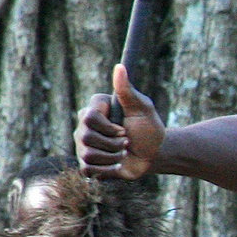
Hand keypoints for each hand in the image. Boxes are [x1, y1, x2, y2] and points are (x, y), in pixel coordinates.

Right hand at [77, 65, 163, 180]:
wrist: (153, 155)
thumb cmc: (149, 128)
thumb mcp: (143, 108)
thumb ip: (128, 90)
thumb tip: (120, 67)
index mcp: (95, 108)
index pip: (90, 117)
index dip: (110, 127)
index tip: (124, 129)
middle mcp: (84, 125)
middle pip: (87, 137)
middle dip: (114, 144)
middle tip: (126, 142)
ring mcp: (83, 144)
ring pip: (88, 154)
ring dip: (113, 157)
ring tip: (121, 153)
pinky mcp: (86, 163)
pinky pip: (88, 169)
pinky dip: (107, 170)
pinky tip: (115, 164)